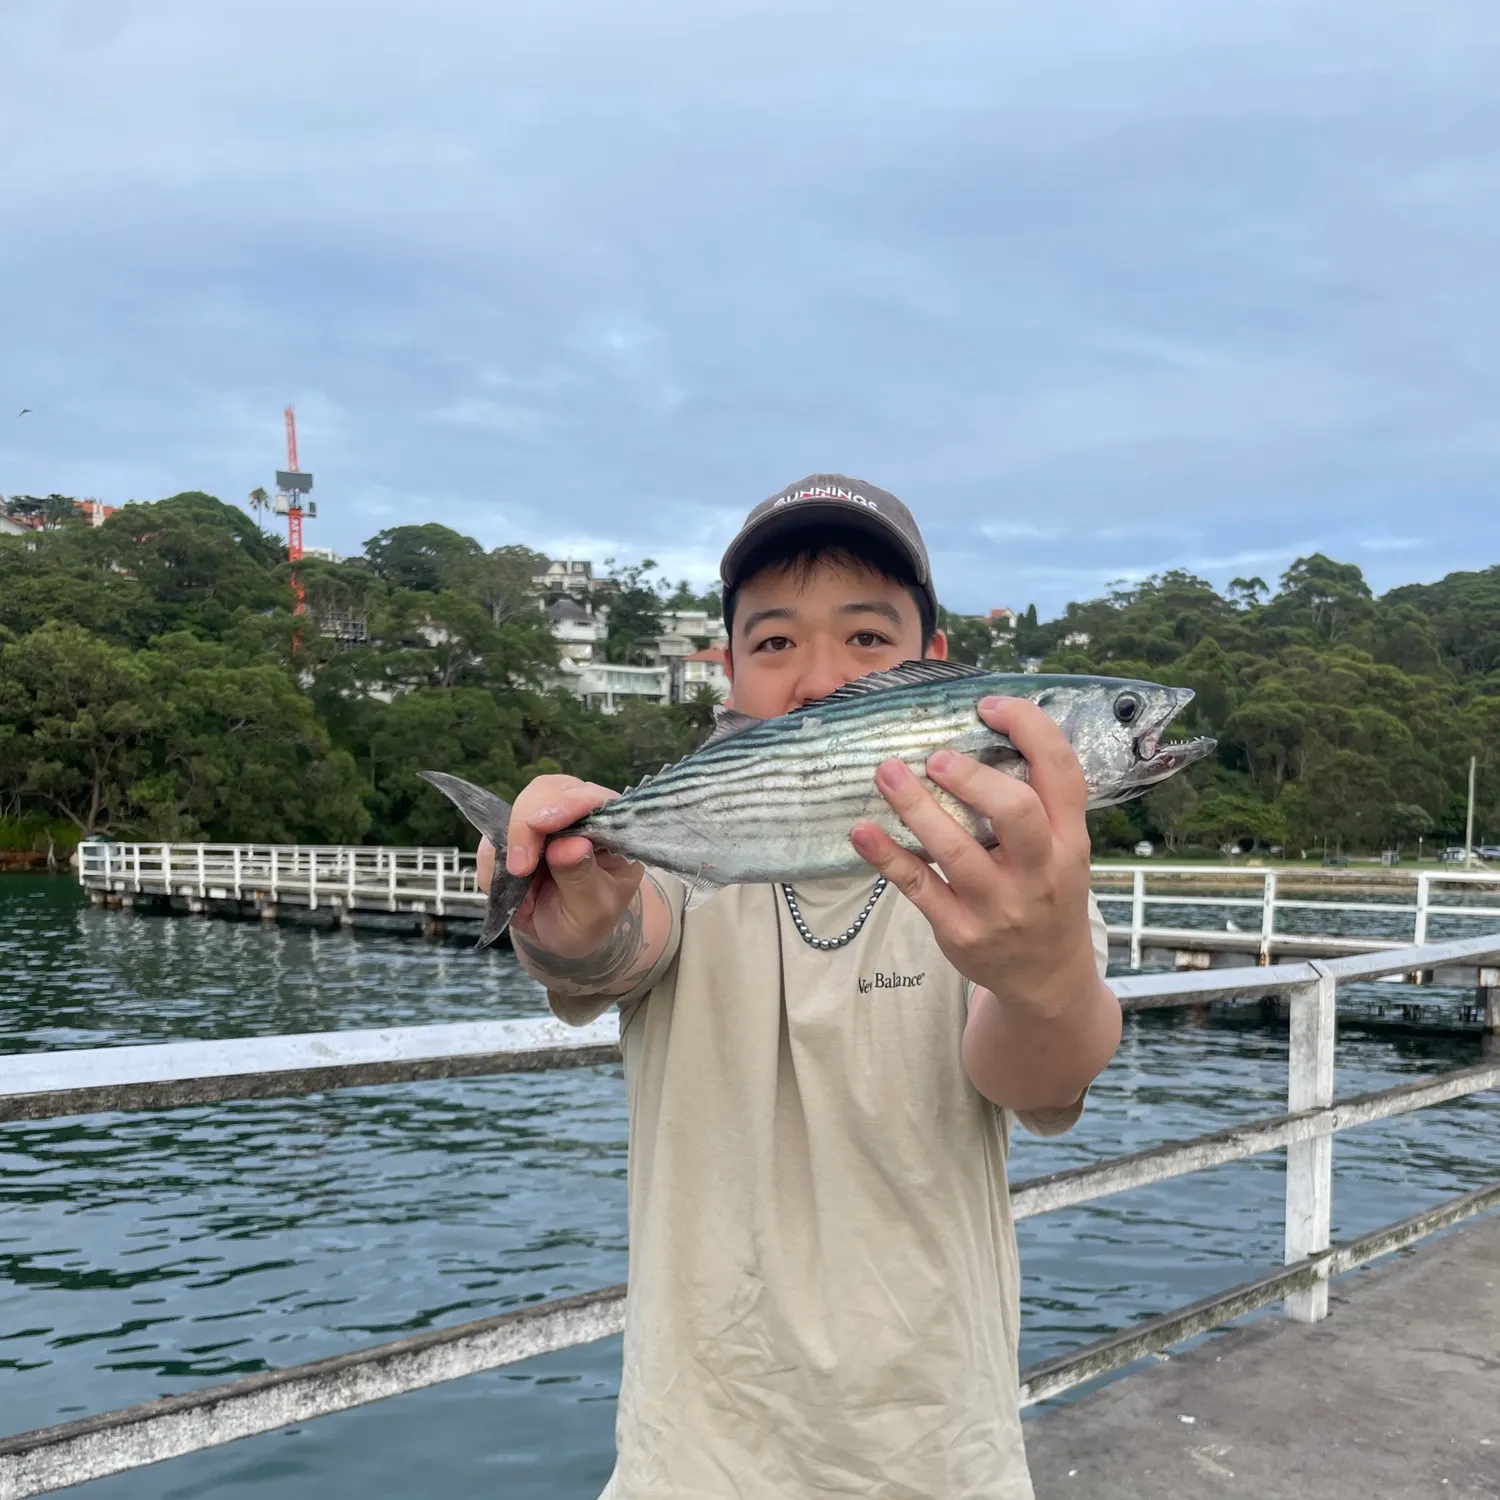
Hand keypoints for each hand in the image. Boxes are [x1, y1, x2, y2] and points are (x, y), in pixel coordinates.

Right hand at [477, 775, 642, 958]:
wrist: (563, 933)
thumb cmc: (588, 919)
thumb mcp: (593, 910)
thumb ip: (582, 877)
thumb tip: (570, 845)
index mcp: (613, 828)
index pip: (594, 798)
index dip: (567, 804)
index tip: (541, 824)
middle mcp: (582, 812)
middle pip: (549, 790)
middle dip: (527, 824)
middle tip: (520, 868)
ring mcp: (549, 816)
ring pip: (521, 805)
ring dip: (510, 842)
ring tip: (517, 879)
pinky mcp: (519, 829)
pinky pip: (496, 831)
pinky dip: (494, 858)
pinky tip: (509, 884)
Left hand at [850, 695, 1096, 1013]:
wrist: (1048, 979)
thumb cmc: (1046, 893)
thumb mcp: (1062, 850)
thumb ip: (1034, 801)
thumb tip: (977, 730)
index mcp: (1069, 840)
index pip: (1063, 773)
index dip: (1030, 729)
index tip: (990, 705)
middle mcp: (1040, 871)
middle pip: (1016, 812)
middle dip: (974, 778)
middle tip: (938, 757)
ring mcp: (999, 905)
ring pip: (956, 851)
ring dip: (916, 808)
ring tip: (887, 773)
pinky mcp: (960, 930)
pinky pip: (919, 887)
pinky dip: (886, 858)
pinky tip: (861, 830)